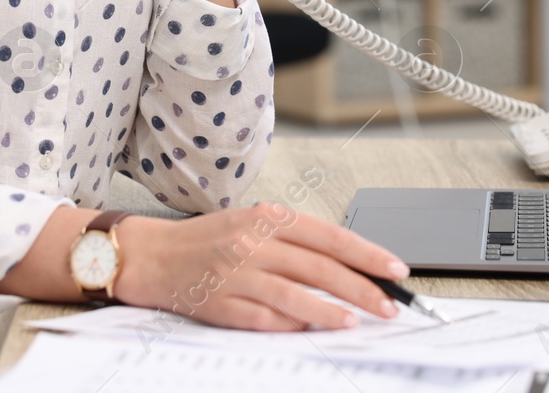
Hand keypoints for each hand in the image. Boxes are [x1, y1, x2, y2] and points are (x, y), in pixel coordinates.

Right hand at [109, 203, 409, 330]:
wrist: (153, 255)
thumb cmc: (207, 239)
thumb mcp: (253, 223)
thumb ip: (293, 241)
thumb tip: (342, 266)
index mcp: (266, 218)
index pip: (329, 236)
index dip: (367, 254)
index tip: (395, 269)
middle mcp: (253, 243)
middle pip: (320, 268)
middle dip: (362, 289)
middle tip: (388, 305)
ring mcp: (237, 275)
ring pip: (297, 296)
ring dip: (332, 312)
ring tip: (357, 321)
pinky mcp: (223, 304)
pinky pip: (267, 319)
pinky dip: (294, 326)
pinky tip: (313, 329)